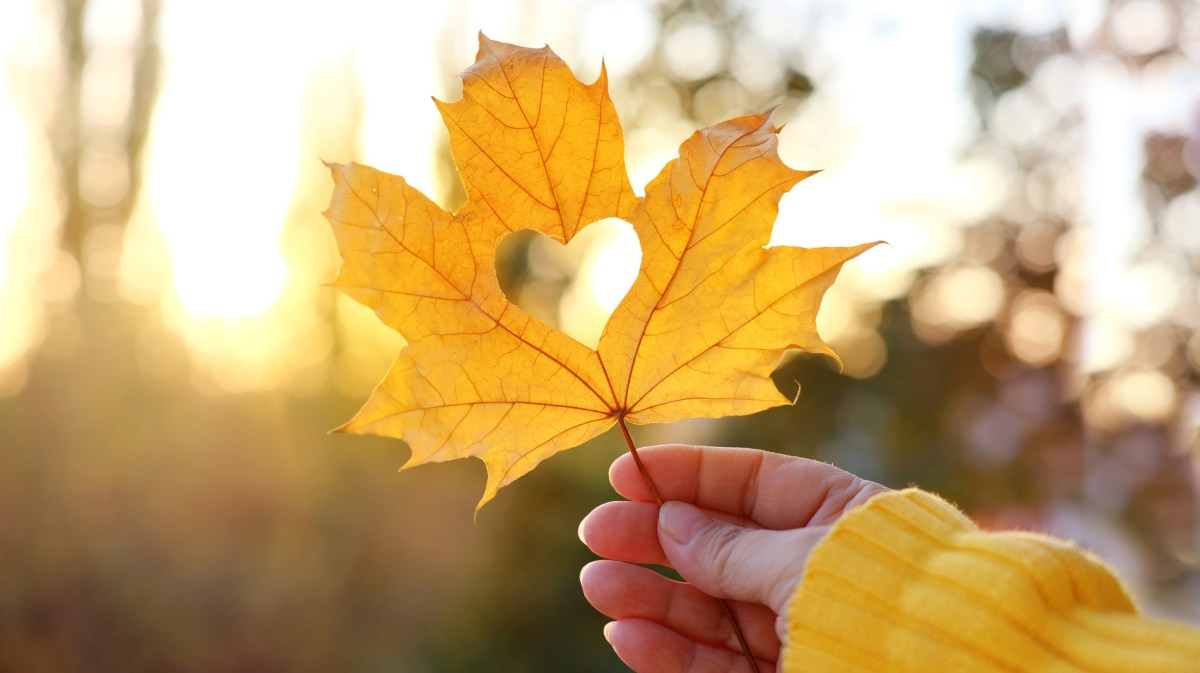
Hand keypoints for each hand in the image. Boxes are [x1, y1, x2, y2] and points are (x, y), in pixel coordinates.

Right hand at [578, 444, 886, 672]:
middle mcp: (812, 570)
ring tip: (598, 584)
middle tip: (596, 533)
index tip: (624, 472)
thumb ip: (732, 547)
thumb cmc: (887, 607)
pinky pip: (715, 664)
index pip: (750, 483)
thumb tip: (670, 520)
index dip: (686, 475)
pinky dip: (668, 652)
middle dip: (654, 539)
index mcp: (836, 516)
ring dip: (649, 597)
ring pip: (707, 609)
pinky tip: (627, 634)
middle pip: (718, 547)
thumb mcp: (804, 561)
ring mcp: (795, 630)